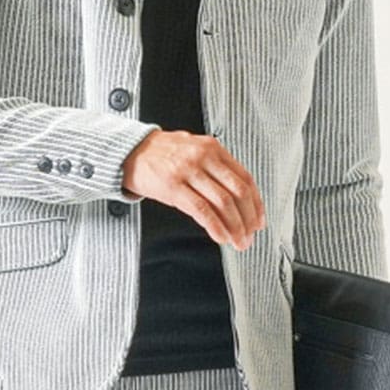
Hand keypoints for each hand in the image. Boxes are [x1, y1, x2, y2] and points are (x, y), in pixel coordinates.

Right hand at [120, 130, 263, 248]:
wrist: (131, 151)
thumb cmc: (162, 154)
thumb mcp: (194, 150)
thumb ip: (216, 167)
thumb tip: (239, 196)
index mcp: (213, 148)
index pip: (245, 178)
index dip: (256, 203)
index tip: (259, 220)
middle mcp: (204, 157)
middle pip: (238, 192)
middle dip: (248, 219)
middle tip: (250, 235)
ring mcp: (188, 172)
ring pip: (223, 203)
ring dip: (235, 227)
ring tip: (238, 241)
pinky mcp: (173, 187)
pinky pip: (202, 211)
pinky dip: (215, 227)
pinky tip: (220, 237)